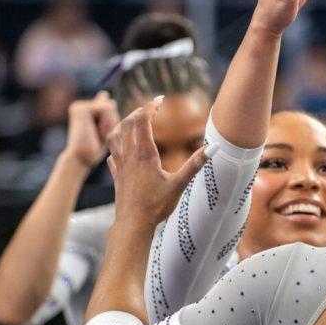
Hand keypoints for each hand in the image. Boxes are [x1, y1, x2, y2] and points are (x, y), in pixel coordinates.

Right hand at [65, 92, 120, 168]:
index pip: (110, 106)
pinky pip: (105, 108)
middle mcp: (81, 105)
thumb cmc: (94, 149)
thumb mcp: (105, 129)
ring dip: (109, 123)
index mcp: (87, 109)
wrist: (81, 158)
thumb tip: (104, 93)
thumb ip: (106, 112)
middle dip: (111, 122)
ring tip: (98, 135)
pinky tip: (96, 132)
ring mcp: (79, 105)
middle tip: (100, 136)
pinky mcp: (80, 108)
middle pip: (110, 105)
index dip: (111, 123)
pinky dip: (106, 122)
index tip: (101, 136)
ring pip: (109, 106)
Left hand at [105, 99, 211, 227]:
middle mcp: (129, 155)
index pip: (142, 119)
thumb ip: (195, 164)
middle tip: (152, 109)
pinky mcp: (116, 175)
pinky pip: (111, 154)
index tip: (161, 100)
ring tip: (135, 123)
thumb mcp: (179, 184)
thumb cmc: (156, 206)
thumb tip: (214, 147)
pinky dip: (116, 146)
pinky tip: (122, 151)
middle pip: (127, 123)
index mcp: (144, 154)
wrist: (132, 225)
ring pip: (115, 136)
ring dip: (124, 124)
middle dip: (139, 112)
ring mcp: (119, 165)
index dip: (151, 106)